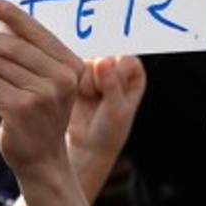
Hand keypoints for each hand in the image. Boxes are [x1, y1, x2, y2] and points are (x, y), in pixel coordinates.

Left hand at [0, 0, 85, 182]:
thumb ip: (31, 59)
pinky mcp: (22, 107)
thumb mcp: (44, 85)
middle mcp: (62, 78)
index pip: (39, 34)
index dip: (15, 17)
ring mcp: (43, 93)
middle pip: (14, 47)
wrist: (42, 159)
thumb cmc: (39, 118)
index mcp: (71, 66)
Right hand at [67, 55, 144, 186]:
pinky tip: (78, 97)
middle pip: (105, 59)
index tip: (111, 90)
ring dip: (86, 83)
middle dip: (99, 79)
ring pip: (87, 64)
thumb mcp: (115, 109)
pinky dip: (73, 84)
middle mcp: (116, 72)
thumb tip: (102, 61)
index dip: (117, 73)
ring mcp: (95, 74)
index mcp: (133, 77)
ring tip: (89, 98)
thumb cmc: (109, 131)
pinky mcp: (77, 78)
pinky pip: (72, 71)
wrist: (87, 146)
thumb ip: (111, 84)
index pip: (127, 60)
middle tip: (98, 96)